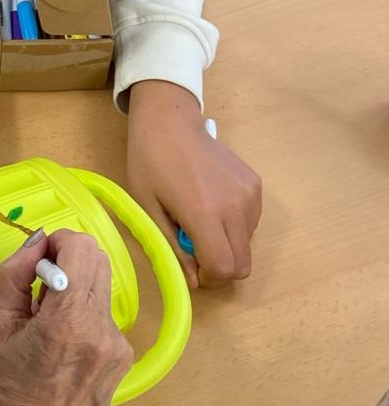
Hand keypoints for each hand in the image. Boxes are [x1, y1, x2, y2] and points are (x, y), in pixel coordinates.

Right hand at [0, 230, 132, 405]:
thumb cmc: (12, 392)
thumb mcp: (1, 329)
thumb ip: (15, 277)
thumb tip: (34, 242)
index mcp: (68, 320)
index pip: (80, 249)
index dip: (57, 243)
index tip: (36, 261)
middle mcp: (101, 327)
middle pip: (98, 259)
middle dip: (68, 258)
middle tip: (39, 284)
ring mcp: (118, 342)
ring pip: (101, 284)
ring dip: (75, 284)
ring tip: (47, 317)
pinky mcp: (124, 354)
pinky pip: (103, 313)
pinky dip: (83, 311)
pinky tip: (63, 341)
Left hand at [126, 80, 261, 288]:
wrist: (171, 122)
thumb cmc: (150, 163)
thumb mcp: (149, 208)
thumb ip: (172, 248)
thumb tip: (193, 283)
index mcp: (204, 212)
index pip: (224, 267)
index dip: (208, 278)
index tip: (190, 266)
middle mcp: (235, 206)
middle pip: (243, 264)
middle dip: (219, 268)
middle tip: (193, 248)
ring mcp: (250, 194)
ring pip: (248, 245)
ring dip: (226, 245)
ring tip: (198, 219)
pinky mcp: (256, 185)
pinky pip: (251, 224)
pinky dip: (233, 227)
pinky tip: (211, 205)